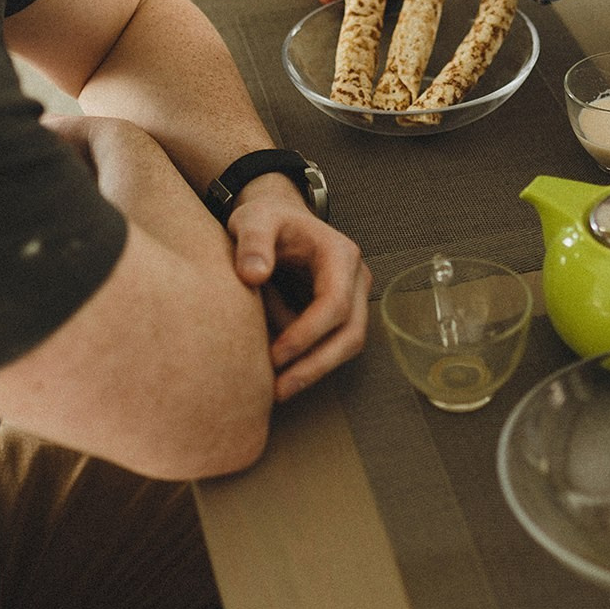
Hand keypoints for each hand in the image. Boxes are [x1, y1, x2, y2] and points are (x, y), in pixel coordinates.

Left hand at [224, 180, 370, 399]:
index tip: (274, 356)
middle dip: (316, 365)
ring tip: (274, 387)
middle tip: (278, 390)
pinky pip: (333, 345)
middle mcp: (357, 278)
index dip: (307, 334)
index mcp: (340, 254)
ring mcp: (355, 298)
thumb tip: (253, 275)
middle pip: (352, 333)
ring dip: (313, 369)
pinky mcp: (344, 313)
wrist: (278, 218)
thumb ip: (252, 242)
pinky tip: (275, 366)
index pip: (335, 303)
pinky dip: (307, 359)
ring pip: (348, 345)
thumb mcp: (253, 219)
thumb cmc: (266, 219)